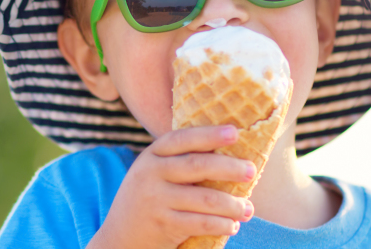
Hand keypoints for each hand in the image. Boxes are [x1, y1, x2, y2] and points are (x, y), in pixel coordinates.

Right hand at [87, 125, 256, 248]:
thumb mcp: (152, 175)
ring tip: (248, 209)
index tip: (235, 132)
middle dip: (229, 167)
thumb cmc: (148, 201)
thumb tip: (227, 153)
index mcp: (151, 156)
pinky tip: (232, 225)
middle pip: (197, 165)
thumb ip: (177, 162)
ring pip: (206, 199)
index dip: (209, 134)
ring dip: (233, 204)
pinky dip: (222, 224)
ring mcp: (155, 200)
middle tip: (251, 171)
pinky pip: (202, 223)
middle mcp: (150, 174)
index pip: (182, 139)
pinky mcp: (164, 225)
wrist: (119, 238)